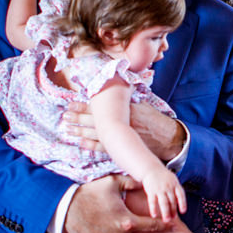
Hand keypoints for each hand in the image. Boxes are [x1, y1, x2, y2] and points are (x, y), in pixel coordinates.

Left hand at [61, 101, 185, 160]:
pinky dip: (91, 146)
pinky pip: (104, 147)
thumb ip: (129, 97)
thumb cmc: (154, 119)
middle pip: (95, 119)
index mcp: (125, 109)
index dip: (84, 105)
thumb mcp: (143, 104)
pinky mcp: (122, 148)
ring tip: (68, 129)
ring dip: (80, 132)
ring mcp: (121, 136)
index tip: (71, 103)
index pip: (100, 106)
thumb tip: (117, 85)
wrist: (167, 138)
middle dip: (78, 118)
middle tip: (65, 116)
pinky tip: (81, 143)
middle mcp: (121, 122)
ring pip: (96, 134)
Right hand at [63, 174, 170, 232]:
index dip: (164, 224)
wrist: (64, 210)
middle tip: (123, 217)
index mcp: (127, 221)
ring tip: (108, 221)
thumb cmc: (89, 194)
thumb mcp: (112, 182)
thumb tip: (144, 182)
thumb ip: (131, 183)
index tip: (173, 224)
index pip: (152, 225)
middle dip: (132, 228)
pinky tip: (98, 227)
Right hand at [140, 167, 185, 221]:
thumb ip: (176, 190)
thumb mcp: (173, 179)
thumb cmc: (163, 176)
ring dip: (165, 212)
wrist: (151, 168)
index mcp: (175, 184)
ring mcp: (160, 189)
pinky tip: (154, 215)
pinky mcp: (151, 190)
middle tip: (173, 219)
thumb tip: (180, 203)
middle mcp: (168, 187)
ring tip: (166, 220)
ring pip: (164, 202)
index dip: (183, 203)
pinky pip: (152, 201)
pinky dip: (153, 209)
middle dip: (173, 211)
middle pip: (172, 201)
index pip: (181, 195)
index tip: (183, 211)